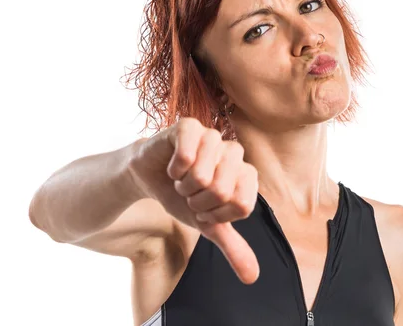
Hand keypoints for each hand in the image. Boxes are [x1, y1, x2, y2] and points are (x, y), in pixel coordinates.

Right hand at [128, 117, 258, 283]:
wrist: (150, 177)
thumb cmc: (183, 197)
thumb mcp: (208, 225)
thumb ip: (232, 246)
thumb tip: (252, 277)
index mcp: (246, 174)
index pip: (242, 206)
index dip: (216, 214)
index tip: (205, 208)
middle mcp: (235, 152)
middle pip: (223, 191)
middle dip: (197, 201)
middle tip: (190, 192)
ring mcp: (213, 136)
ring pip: (203, 175)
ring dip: (184, 186)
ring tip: (181, 179)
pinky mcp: (190, 126)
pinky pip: (186, 154)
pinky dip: (173, 169)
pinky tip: (172, 165)